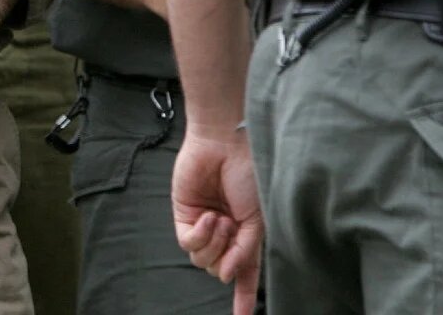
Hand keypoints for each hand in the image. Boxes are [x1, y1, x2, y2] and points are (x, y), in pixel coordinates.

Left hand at [171, 127, 261, 314]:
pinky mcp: (184, 215)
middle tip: (234, 228)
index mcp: (247, 234)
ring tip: (222, 218)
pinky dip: (200, 234)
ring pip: (203, 261)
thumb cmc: (248, 174)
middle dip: (228, 255)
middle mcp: (225, 233)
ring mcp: (204, 224)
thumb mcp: (257, 220)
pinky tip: (209, 215)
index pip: (246, 274)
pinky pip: (189, 244)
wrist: (226, 144)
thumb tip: (229, 277)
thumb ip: (245, 251)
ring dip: (215, 244)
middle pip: (220, 270)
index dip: (244, 298)